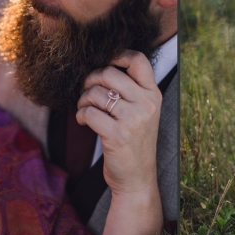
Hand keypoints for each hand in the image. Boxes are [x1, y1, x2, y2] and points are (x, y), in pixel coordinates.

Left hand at [76, 50, 161, 195]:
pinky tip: (82, 121)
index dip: (117, 55)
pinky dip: (80, 115)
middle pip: (110, 73)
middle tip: (86, 91)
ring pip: (96, 93)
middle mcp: (146, 104)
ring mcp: (133, 119)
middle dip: (91, 80)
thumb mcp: (142, 114)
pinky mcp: (117, 134)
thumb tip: (101, 69)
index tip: (104, 65)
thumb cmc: (135, 144)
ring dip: (83, 99)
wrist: (137, 178)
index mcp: (153, 95)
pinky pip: (89, 112)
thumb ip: (131, 91)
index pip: (138, 60)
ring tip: (84, 109)